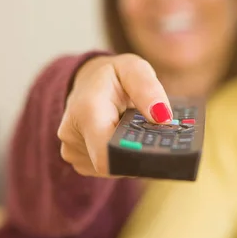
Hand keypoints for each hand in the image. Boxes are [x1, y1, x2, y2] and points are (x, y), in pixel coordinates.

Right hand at [57, 53, 171, 176]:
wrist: (89, 82)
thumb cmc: (114, 75)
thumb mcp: (134, 68)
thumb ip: (148, 90)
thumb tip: (163, 118)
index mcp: (87, 112)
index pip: (107, 156)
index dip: (135, 158)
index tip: (158, 148)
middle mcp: (73, 136)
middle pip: (114, 164)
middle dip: (138, 154)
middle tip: (153, 135)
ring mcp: (73, 152)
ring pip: (114, 169)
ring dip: (130, 154)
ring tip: (134, 131)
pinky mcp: (80, 161)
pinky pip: (108, 169)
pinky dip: (121, 157)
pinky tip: (123, 138)